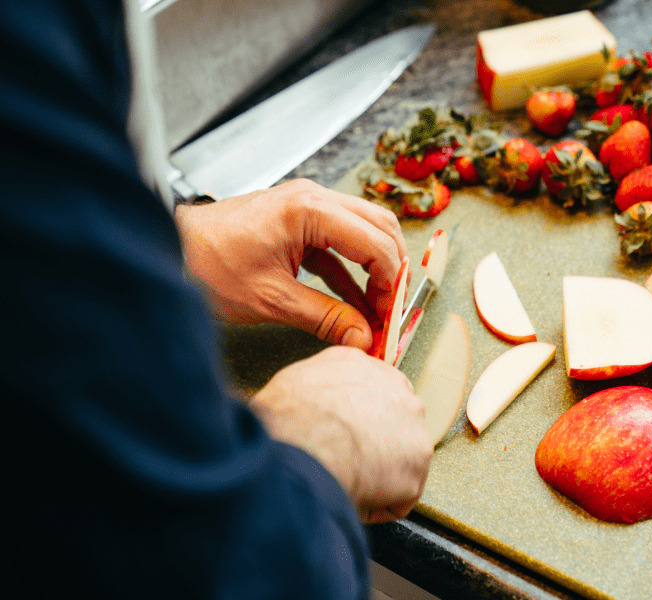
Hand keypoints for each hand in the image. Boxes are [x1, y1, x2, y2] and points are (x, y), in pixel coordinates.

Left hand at [174, 179, 409, 350]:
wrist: (170, 250)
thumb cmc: (209, 264)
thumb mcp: (271, 299)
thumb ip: (325, 317)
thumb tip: (362, 338)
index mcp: (309, 210)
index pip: (374, 242)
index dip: (390, 282)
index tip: (388, 315)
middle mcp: (313, 199)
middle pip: (379, 227)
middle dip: (390, 270)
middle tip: (390, 309)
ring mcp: (306, 207)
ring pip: (363, 231)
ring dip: (373, 269)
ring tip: (376, 310)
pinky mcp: (298, 222)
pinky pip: (338, 243)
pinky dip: (350, 271)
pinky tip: (355, 303)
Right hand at [249, 346, 432, 522]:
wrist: (303, 443)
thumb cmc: (290, 416)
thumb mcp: (297, 380)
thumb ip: (320, 387)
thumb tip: (312, 404)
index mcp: (366, 368)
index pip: (373, 394)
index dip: (358, 421)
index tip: (344, 436)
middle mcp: (397, 391)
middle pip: (392, 424)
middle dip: (373, 445)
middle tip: (344, 461)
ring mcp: (413, 428)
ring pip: (399, 461)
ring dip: (376, 476)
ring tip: (346, 483)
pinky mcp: (415, 466)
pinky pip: (399, 497)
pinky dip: (378, 506)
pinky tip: (353, 500)